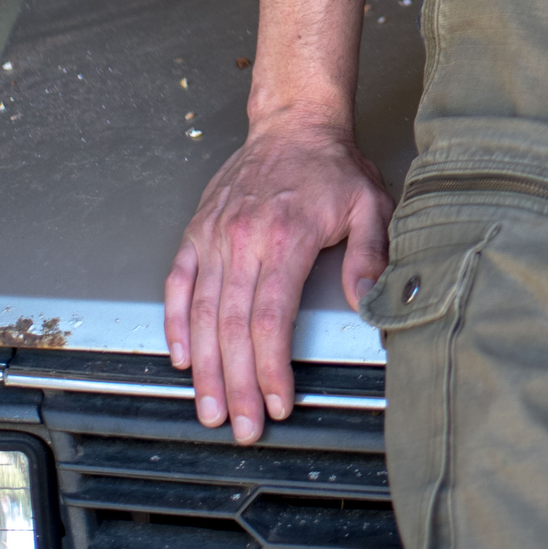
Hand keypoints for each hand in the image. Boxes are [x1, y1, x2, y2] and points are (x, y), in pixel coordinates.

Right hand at [164, 119, 391, 443]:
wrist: (294, 122)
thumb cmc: (332, 166)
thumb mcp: (370, 205)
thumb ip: (370, 256)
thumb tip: (368, 302)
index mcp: (285, 239)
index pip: (270, 320)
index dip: (270, 369)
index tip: (278, 402)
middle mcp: (243, 240)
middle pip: (232, 328)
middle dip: (235, 385)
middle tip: (241, 426)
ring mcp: (214, 236)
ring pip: (202, 314)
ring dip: (204, 368)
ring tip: (209, 408)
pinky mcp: (197, 231)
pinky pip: (178, 284)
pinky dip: (176, 323)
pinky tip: (181, 355)